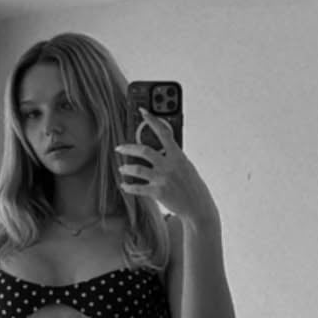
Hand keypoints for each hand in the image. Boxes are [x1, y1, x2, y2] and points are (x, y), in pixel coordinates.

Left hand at [115, 108, 219, 226]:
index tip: (142, 111)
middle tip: (119, 148)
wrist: (198, 207)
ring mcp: (163, 179)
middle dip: (128, 148)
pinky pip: (138, 188)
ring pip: (137, 169)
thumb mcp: (186, 167)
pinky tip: (124, 186)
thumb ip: (173, 157)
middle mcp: (169, 165)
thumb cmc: (192, 186)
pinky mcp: (158, 192)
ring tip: (122, 169)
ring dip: (126, 168)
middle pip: (144, 150)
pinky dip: (129, 187)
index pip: (163, 132)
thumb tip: (159, 149)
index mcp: (178, 155)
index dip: (152, 120)